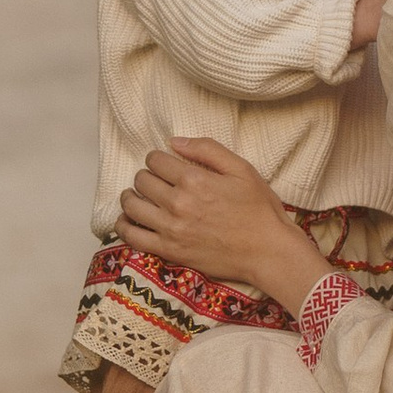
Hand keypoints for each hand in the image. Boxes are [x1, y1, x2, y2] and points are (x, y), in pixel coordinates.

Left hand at [117, 137, 329, 313]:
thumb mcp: (241, 168)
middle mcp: (178, 204)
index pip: (156, 160)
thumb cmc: (259, 209)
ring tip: (136, 195)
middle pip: (142, 181)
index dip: (156, 157)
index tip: (162, 162)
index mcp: (194, 180)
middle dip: (146, 175)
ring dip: (131, 196)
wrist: (268, 251)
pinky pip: (133, 237)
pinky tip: (127, 219)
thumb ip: (207, 149)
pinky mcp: (170, 251)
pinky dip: (124, 225)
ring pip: (132, 206)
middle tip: (155, 179)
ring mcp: (171, 230)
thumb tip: (173, 141)